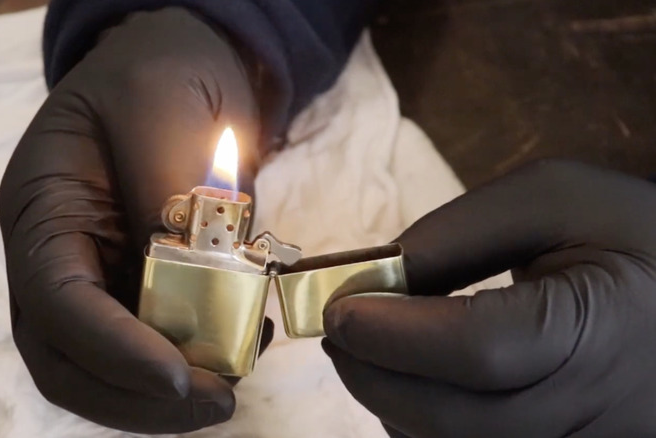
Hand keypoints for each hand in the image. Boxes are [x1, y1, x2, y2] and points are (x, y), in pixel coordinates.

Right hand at [0, 8, 268, 432]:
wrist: (178, 68)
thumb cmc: (157, 75)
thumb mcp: (158, 107)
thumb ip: (166, 190)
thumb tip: (194, 279)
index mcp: (39, 210)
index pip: (56, 304)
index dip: (113, 352)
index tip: (181, 379)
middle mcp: (54, 256)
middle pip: (69, 358)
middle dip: (140, 393)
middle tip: (219, 398)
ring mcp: (94, 276)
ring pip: (109, 367)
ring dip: (167, 391)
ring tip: (235, 380)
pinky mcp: (136, 286)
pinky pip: (154, 343)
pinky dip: (193, 359)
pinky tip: (242, 344)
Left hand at [322, 160, 655, 436]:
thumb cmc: (629, 239)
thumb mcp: (557, 200)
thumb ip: (463, 231)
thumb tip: (375, 277)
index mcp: (601, 329)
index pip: (478, 349)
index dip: (394, 333)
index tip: (336, 308)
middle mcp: (593, 411)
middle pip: (452, 417)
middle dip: (373, 373)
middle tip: (335, 329)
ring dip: (389, 402)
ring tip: (367, 348)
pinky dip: (420, 424)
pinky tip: (409, 380)